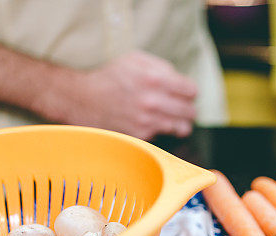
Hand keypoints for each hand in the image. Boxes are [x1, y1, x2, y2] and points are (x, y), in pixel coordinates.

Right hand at [45, 50, 197, 138]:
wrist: (83, 99)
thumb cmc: (110, 77)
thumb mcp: (135, 60)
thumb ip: (161, 67)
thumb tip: (179, 80)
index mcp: (154, 79)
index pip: (192, 91)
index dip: (189, 91)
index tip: (184, 93)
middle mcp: (153, 102)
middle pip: (190, 112)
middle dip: (187, 108)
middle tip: (180, 107)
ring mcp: (147, 121)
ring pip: (182, 128)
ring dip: (179, 122)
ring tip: (171, 117)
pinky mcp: (140, 135)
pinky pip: (163, 135)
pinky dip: (160, 129)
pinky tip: (151, 122)